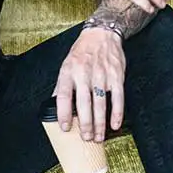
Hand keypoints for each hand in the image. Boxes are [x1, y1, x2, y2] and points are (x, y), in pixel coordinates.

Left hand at [55, 25, 128, 143]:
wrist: (102, 34)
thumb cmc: (82, 52)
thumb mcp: (66, 65)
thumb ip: (62, 85)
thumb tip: (54, 105)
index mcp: (68, 72)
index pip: (63, 96)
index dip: (63, 114)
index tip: (65, 128)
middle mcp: (84, 74)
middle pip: (83, 104)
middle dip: (85, 124)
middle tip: (86, 138)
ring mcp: (101, 75)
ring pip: (100, 103)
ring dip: (100, 123)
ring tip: (98, 137)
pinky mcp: (116, 76)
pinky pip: (118, 98)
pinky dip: (117, 113)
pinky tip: (115, 125)